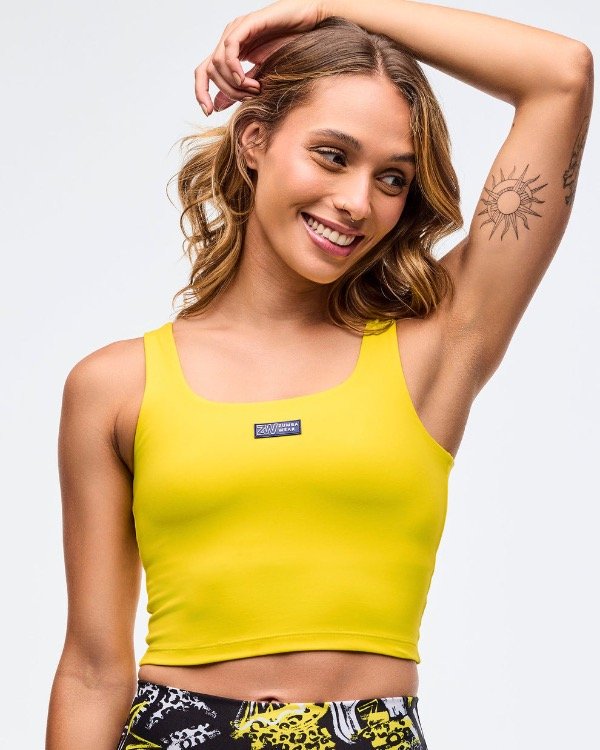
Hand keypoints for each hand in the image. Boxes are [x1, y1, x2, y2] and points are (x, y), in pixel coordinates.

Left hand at [194, 0, 325, 114]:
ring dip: (234, 83)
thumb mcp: (260, 75)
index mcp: (230, 52)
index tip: (208, 112)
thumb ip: (239, 89)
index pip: (204, 71)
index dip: (201, 92)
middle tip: (248, 98)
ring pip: (217, 62)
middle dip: (226, 91)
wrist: (309, 25)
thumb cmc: (290, 47)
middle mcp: (229, 40)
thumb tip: (218, 106)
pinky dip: (234, 67)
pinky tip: (246, 79)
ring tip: (255, 88)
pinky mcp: (247, 24)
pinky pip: (230, 48)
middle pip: (209, 70)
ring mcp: (236, 30)